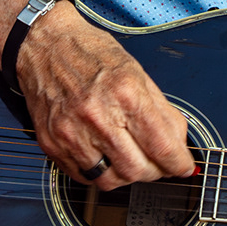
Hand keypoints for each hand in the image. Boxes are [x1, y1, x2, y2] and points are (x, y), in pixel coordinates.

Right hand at [0, 0, 194, 190]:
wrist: (43, 44)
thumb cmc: (89, 53)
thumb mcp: (136, 71)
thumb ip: (160, 109)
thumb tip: (178, 141)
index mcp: (125, 93)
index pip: (162, 146)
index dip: (178, 164)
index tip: (183, 167)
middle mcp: (97, 115)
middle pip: (138, 170)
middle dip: (155, 172)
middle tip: (157, 163)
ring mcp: (71, 132)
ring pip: (110, 180)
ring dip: (127, 175)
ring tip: (130, 159)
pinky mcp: (52, 144)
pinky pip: (83, 176)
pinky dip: (100, 172)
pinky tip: (104, 156)